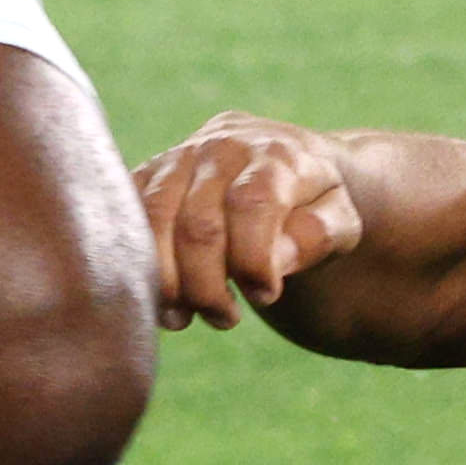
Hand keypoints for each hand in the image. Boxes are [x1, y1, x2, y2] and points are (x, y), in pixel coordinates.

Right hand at [132, 112, 364, 329]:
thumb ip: (319, 235)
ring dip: (166, 282)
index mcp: (276, 154)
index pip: (253, 204)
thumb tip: (276, 260)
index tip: (264, 295)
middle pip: (199, 224)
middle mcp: (222, 147)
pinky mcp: (147, 173)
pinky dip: (136, 263)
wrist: (279, 163)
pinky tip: (160, 296)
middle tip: (225, 317)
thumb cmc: (311, 203)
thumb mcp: (339, 219)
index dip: (253, 260)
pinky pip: (126, 216)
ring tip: (185, 317)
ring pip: (154, 221)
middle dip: (207, 286)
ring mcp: (178, 157)